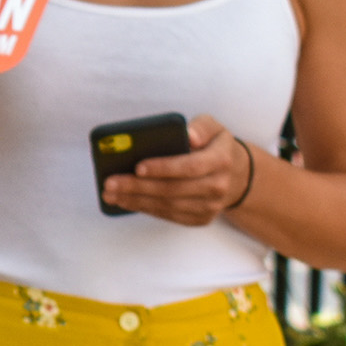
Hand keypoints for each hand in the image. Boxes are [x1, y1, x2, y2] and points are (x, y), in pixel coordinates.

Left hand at [106, 114, 254, 226]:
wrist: (235, 174)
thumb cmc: (213, 145)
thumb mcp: (213, 126)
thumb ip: (200, 126)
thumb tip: (188, 135)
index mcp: (221, 160)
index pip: (190, 166)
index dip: (163, 168)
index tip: (138, 167)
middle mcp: (218, 186)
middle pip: (173, 189)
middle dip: (138, 187)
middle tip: (110, 182)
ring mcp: (211, 207)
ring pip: (168, 206)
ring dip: (136, 201)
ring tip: (110, 194)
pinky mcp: (201, 219)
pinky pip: (170, 216)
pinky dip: (145, 209)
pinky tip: (125, 202)